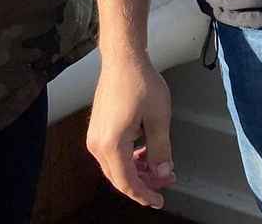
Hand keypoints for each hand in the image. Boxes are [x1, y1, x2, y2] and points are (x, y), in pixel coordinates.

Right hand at [86, 55, 175, 208]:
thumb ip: (161, 149)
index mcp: (111, 144)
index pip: (127, 181)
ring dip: (138, 169)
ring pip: (116, 166)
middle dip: (143, 183)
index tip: (159, 200)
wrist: (123, 61)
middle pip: (119, 177)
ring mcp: (95, 137)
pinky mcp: (98, 130)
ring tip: (160, 166)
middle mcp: (97, 145)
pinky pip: (113, 153)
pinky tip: (146, 152)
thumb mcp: (159, 118)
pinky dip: (130, 157)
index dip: (144, 194)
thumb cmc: (141, 83)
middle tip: (166, 182)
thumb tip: (162, 173)